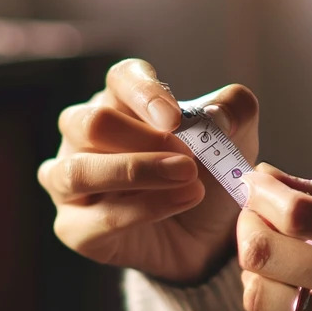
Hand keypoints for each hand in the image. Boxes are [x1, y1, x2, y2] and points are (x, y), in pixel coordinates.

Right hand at [38, 58, 259, 283]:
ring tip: (188, 177)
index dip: (145, 93)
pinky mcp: (75, 227)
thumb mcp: (238, 135)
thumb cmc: (212, 173)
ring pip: (78, 171)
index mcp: (122, 100)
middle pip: (91, 122)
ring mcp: (73, 181)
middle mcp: (86, 136)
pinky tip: (183, 201)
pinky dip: (142, 210)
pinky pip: (94, 219)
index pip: (120, 78)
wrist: (212, 232)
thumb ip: (235, 109)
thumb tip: (218, 115)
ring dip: (136, 173)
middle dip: (142, 139)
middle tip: (190, 158)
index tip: (176, 119)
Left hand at [238, 165, 311, 310]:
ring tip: (276, 259)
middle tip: (254, 217)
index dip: (262, 194)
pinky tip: (310, 302)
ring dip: (257, 273)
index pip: (297, 213)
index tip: (255, 184)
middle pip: (267, 257)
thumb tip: (266, 179)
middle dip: (247, 227)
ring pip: (263, 300)